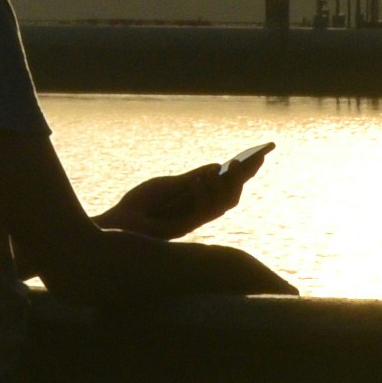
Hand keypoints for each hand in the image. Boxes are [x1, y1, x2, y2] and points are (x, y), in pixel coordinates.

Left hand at [102, 140, 269, 239]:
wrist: (122, 223)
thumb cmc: (143, 205)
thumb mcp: (169, 185)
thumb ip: (193, 179)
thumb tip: (218, 166)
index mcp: (200, 201)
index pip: (228, 186)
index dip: (245, 173)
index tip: (259, 155)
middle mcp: (202, 212)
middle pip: (232, 196)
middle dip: (244, 177)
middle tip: (251, 159)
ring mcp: (196, 220)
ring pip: (225, 204)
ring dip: (228, 184)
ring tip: (231, 164)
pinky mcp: (186, 227)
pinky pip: (203, 211)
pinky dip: (202, 193)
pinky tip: (196, 180)